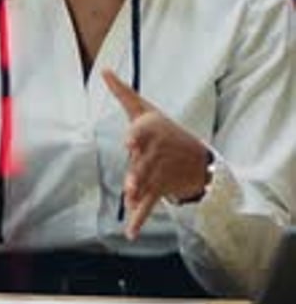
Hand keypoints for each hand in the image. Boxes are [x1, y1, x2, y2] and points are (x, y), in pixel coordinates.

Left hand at [102, 69, 210, 238]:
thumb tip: (103, 71)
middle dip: (138, 170)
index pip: (142, 133)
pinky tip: (129, 232)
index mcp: (151, 130)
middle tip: (131, 178)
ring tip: (130, 198)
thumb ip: (123, 93)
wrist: (199, 160)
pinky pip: (148, 205)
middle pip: (142, 161)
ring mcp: (159, 172)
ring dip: (138, 193)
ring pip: (145, 183)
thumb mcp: (146, 109)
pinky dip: (139, 219)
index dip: (136, 137)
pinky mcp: (160, 190)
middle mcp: (156, 152)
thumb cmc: (166, 130)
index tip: (129, 143)